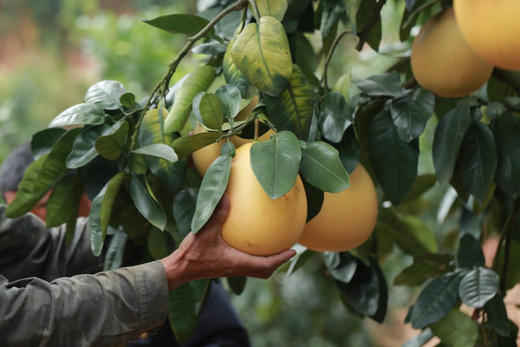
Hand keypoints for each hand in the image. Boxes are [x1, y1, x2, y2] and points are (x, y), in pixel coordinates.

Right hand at [160, 195, 295, 289]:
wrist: (180, 270)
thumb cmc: (193, 253)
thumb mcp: (205, 230)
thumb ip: (217, 213)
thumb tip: (227, 195)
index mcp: (238, 263)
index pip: (266, 264)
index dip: (281, 259)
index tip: (293, 251)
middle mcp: (237, 269)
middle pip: (264, 271)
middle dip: (277, 262)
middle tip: (288, 251)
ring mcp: (231, 270)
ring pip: (256, 270)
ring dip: (267, 263)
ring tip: (273, 250)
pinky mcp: (225, 268)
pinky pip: (246, 266)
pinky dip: (254, 259)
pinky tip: (247, 246)